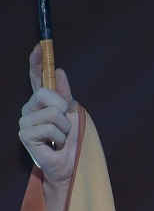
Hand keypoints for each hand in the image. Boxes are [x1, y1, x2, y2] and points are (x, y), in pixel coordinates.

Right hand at [18, 44, 78, 185]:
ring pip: (53, 113)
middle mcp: (29, 110)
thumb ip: (65, 95)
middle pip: (46, 93)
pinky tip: (54, 145)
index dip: (36, 62)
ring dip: (64, 128)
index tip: (40, 46)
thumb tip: (59, 71)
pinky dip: (59, 138)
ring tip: (61, 138)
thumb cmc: (71, 142)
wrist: (70, 164)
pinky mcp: (25, 135)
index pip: (35, 78)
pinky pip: (50, 128)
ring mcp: (25, 122)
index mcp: (40, 103)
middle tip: (64, 125)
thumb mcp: (72, 115)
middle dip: (63, 108)